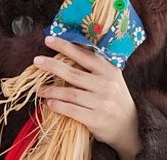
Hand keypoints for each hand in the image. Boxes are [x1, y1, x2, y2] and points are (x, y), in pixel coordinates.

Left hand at [34, 36, 140, 158]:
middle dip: (52, 66)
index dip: (65, 46)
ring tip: (39, 89)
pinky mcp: (97, 120)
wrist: (131, 126)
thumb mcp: (110, 77)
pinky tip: (49, 103)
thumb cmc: (113, 97)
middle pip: (73, 73)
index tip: (48, 39)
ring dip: (51, 90)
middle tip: (36, 61)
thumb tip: (66, 47)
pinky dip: (58, 105)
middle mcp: (107, 85)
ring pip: (70, 93)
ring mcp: (103, 103)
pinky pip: (72, 110)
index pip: (84, 55)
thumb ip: (93, 65)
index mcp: (109, 70)